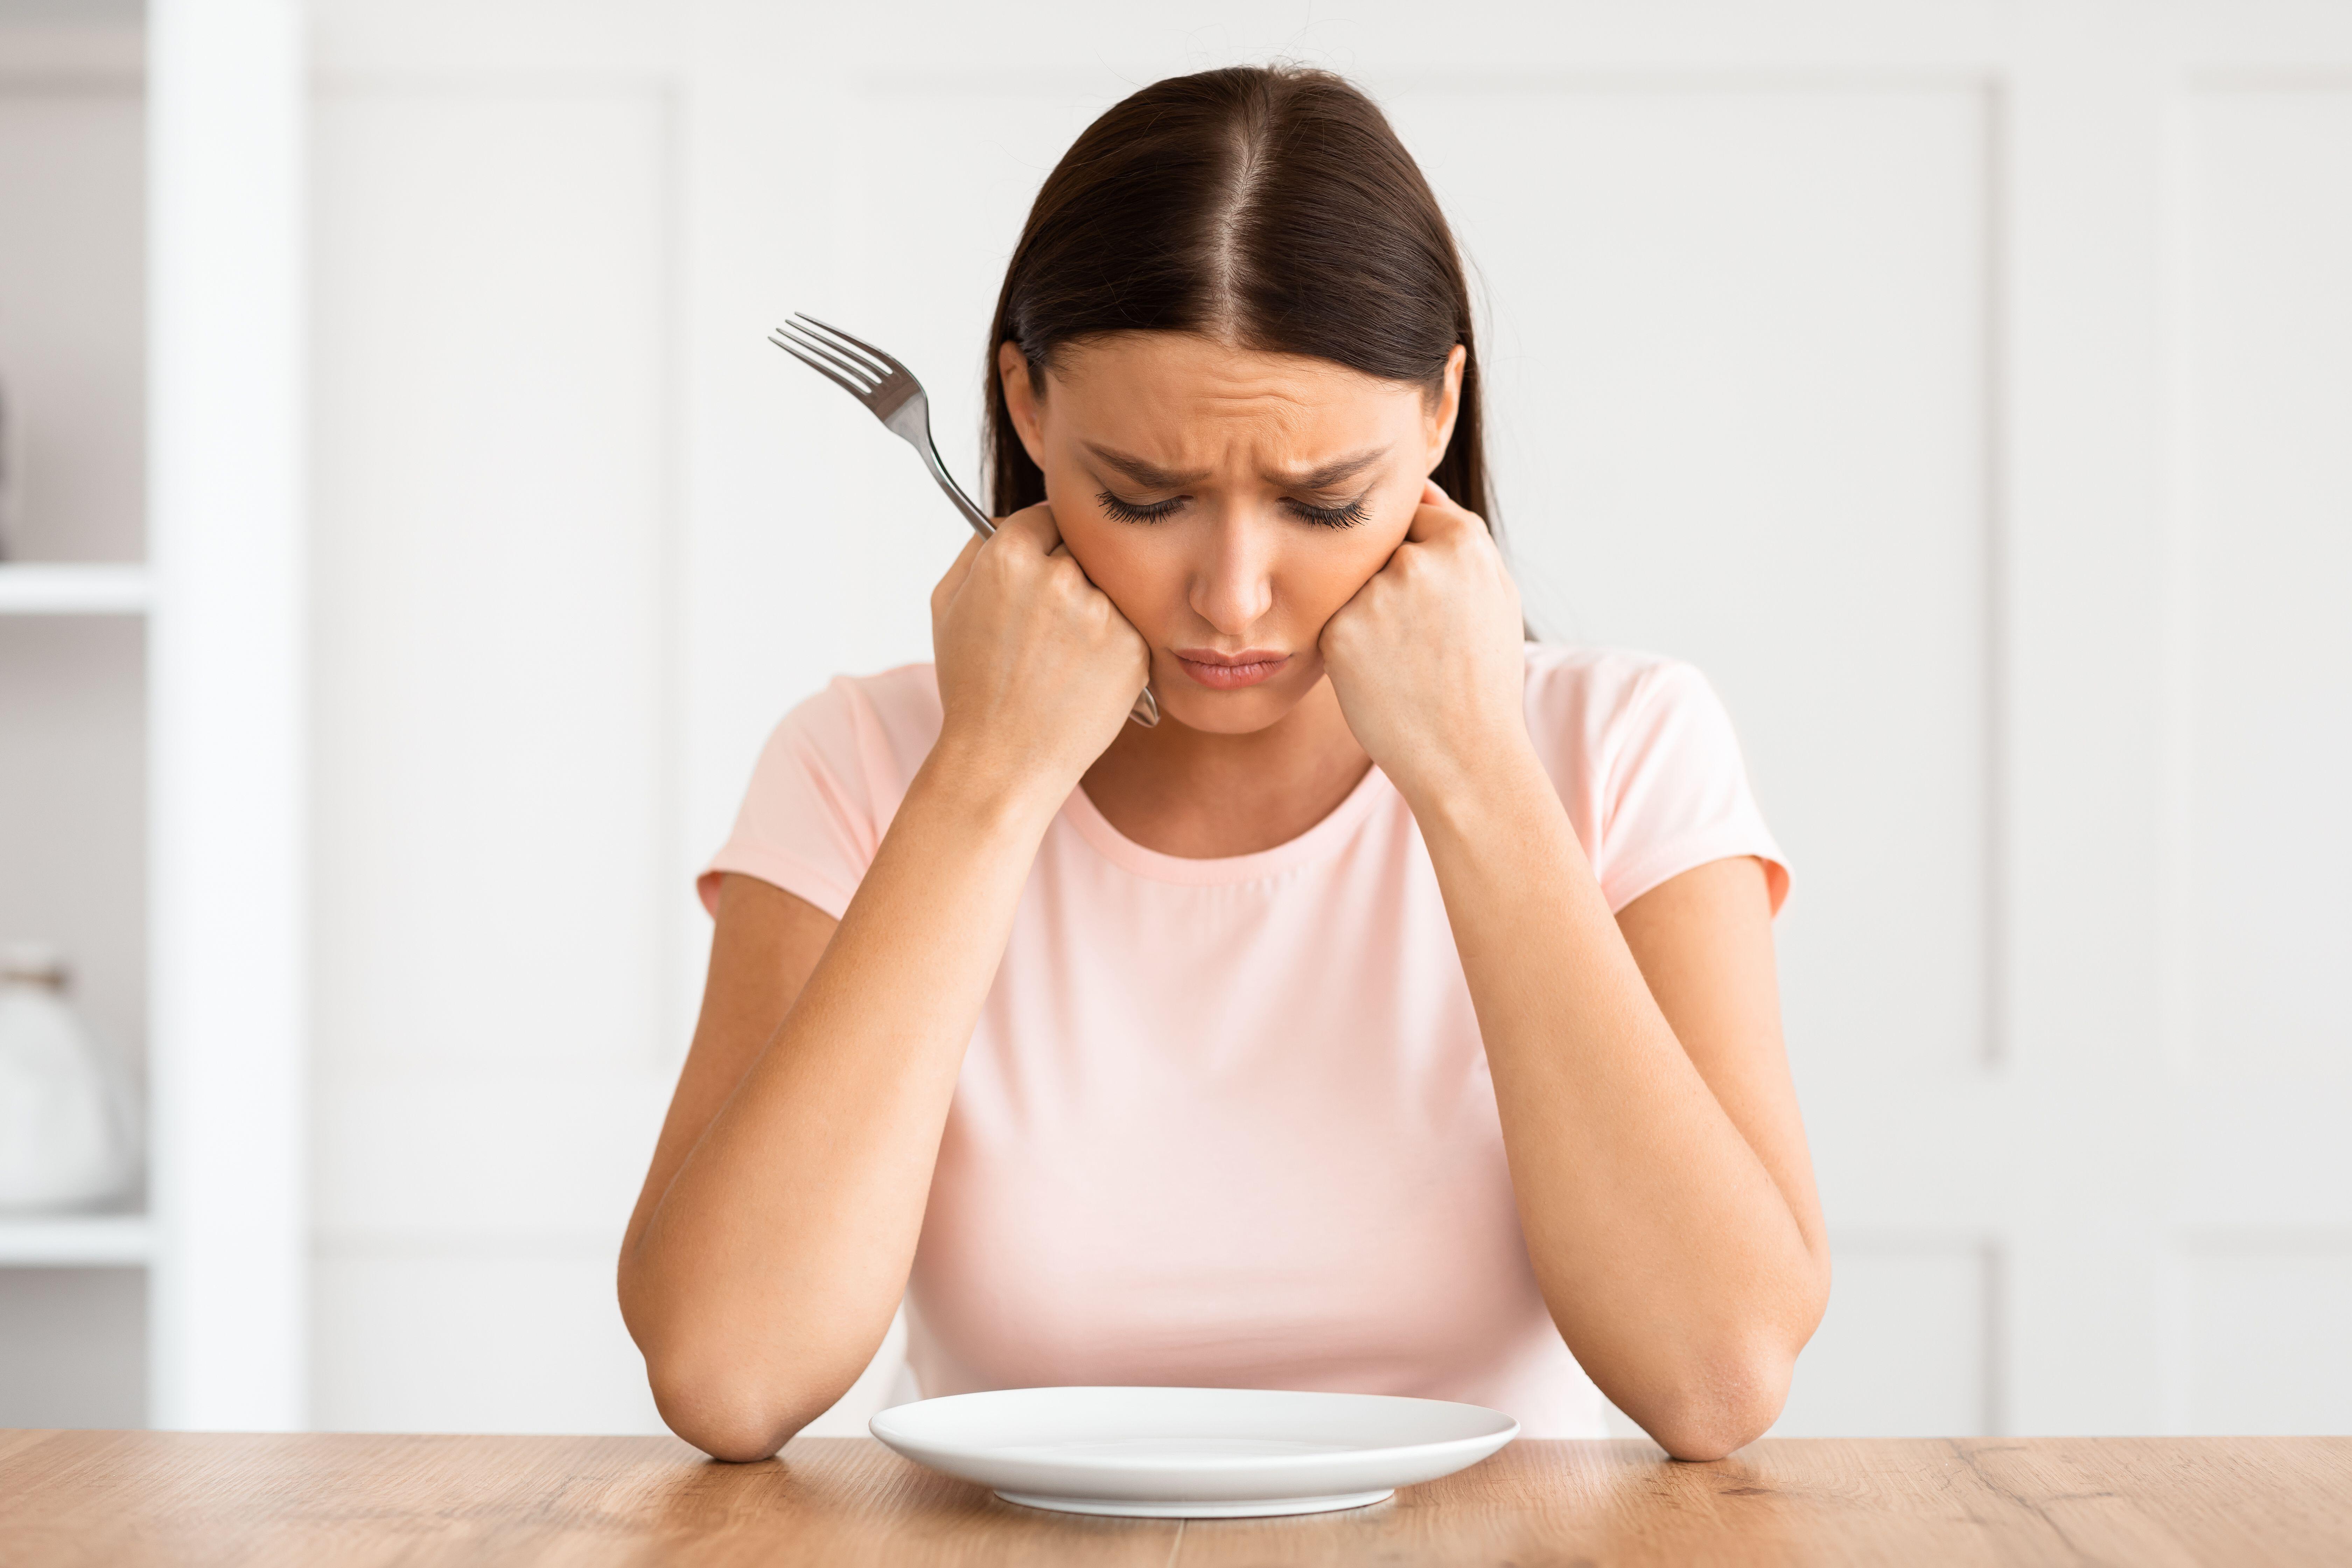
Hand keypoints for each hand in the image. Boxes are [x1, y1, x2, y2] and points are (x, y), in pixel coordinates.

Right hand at [928, 503, 1151, 798]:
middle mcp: (1060, 575)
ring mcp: (1102, 612)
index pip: (1045, 516)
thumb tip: (1005, 518)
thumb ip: (975, 549)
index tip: (1043, 566)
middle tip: (1051, 620)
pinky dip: (1112, 646)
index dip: (1043, 544)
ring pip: (1108, 588)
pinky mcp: (1133, 647)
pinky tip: (1082, 676)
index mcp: (1009, 556)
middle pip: (1081, 549)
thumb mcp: (946, 605)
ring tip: (1063, 656)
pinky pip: (1128, 627)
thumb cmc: (971, 686)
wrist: (1003, 761)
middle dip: (1070, 574)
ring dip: (1093, 610)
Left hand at [1318, 479, 1531, 804]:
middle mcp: (1417, 559)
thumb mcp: (1495, 595)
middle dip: (1390, 581)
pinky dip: (1352, 645)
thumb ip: (1459, 538)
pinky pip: (1335, 620)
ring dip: (1369, 613)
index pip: (1416, 513)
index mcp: (1463, 541)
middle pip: (1379, 547)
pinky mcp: (1339, 631)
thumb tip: (1420, 489)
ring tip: (1404, 660)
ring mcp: (1374, 594)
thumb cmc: (1483, 677)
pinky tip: (1381, 675)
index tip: (1424, 590)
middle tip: (1416, 635)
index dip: (1416, 552)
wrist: (1466, 754)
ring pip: (1353, 585)